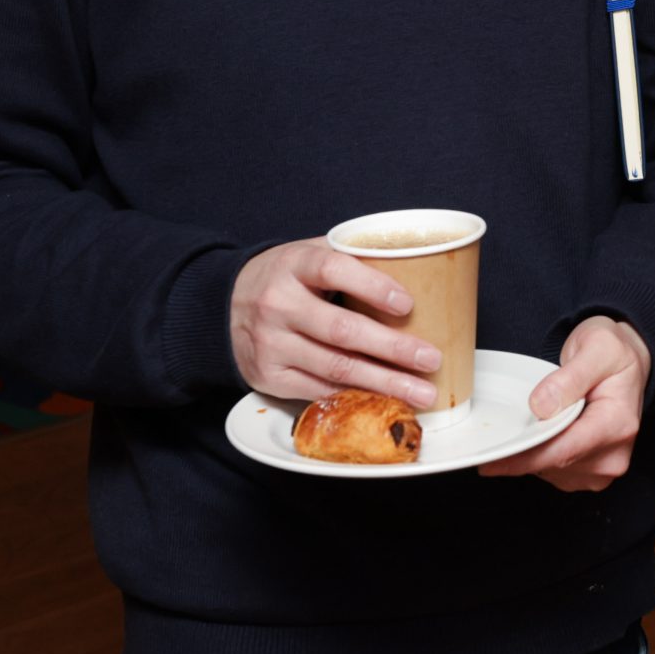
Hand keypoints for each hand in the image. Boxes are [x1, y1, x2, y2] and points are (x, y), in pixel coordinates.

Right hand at [229, 239, 441, 403]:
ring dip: (384, 383)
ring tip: (422, 391)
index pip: (334, 270)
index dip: (373, 286)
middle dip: (393, 349)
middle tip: (431, 359)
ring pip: (336, 368)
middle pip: (342, 331)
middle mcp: (278, 305)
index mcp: (294, 265)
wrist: (223, 304)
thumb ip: (352, 259)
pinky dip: (356, 396)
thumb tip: (419, 269)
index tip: (408, 304)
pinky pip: (319, 390)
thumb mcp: (309, 254)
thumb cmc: (286, 277)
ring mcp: (271, 344)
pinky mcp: (268, 377)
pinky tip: (386, 400)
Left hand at [479, 315, 649, 491]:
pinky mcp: (592, 474)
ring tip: (533, 421)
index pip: (564, 450)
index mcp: (618, 423)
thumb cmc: (613, 354)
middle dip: (522, 451)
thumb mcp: (596, 347)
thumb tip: (541, 406)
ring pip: (551, 471)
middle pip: (554, 463)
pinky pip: (555, 473)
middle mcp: (614, 454)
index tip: (491, 460)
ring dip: (532, 452)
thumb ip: (570, 377)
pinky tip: (542, 433)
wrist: (628, 364)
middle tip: (497, 432)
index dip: (524, 458)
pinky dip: (541, 456)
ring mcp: (604, 467)